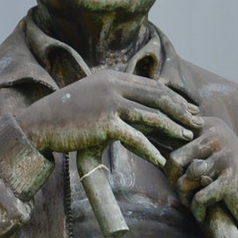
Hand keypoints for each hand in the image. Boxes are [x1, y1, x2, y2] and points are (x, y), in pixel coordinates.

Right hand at [20, 70, 200, 168]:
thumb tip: (133, 104)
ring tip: (186, 138)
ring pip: (151, 116)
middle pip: (157, 98)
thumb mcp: (91, 96)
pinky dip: (149, 150)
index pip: (151, 86)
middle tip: (197, 122)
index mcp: (112, 77)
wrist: (40, 123)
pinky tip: (160, 159)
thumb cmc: (66, 114)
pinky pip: (134, 138)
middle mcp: (113, 86)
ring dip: (172, 129)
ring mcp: (110, 104)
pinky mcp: (104, 124)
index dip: (173, 98)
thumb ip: (113, 95)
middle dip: (180, 111)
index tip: (189, 109)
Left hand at [167, 118, 237, 237]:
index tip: (174, 178)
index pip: (172, 138)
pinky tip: (203, 214)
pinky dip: (198, 210)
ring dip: (185, 198)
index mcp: (210, 125)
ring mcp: (226, 157)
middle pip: (174, 160)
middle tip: (183, 195)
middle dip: (173, 182)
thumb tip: (144, 134)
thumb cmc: (225, 179)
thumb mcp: (207, 156)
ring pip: (185, 180)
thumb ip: (183, 146)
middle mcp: (218, 136)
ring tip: (193, 203)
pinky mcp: (231, 180)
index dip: (167, 164)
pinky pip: (199, 197)